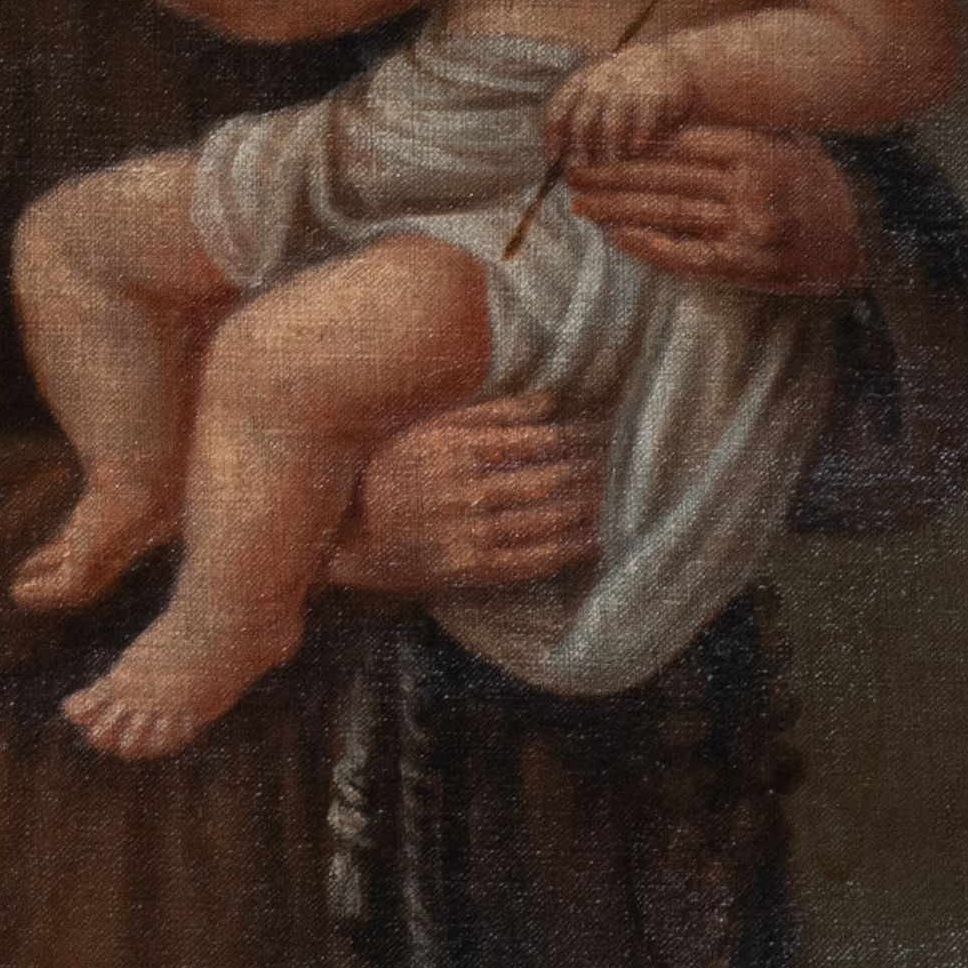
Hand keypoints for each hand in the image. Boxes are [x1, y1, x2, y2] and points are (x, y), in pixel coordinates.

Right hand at [327, 393, 604, 596]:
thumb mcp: (429, 425)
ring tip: (616, 496)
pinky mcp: (466, 569)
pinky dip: (565, 550)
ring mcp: (467, 532)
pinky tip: (591, 542)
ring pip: (545, 519)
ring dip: (586, 507)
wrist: (342, 531)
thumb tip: (551, 399)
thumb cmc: (386, 465)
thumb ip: (489, 411)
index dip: (580, 435)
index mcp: (458, 446)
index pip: (540, 439)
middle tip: (625, 462)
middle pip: (549, 478)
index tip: (606, 429)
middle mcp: (465, 489)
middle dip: (591, 469)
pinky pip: (528, 561)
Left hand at [543, 42, 698, 167]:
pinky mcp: (654, 95)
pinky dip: (637, 141)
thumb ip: (581, 115)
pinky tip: (636, 152)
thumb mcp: (598, 88)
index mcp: (582, 81)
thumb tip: (561, 156)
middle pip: (582, 123)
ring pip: (611, 127)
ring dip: (609, 153)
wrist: (669, 59)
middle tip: (583, 173)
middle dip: (580, 152)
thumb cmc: (625, 85)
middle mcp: (601, 83)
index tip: (553, 160)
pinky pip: (642, 124)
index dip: (553, 138)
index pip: (558, 110)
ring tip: (610, 168)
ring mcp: (628, 88)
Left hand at [566, 124, 864, 290]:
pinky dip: (647, 245)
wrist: (869, 238)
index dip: (634, 144)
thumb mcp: (783, 144)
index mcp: (758, 151)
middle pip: (665, 179)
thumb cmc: (816, 185)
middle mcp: (752, 189)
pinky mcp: (746, 268)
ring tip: (581, 201)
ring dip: (617, 208)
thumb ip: (733, 136)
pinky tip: (615, 235)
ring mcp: (748, 230)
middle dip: (612, 174)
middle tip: (572, 170)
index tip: (599, 142)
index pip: (681, 144)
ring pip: (667, 215)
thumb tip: (664, 127)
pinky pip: (685, 255)